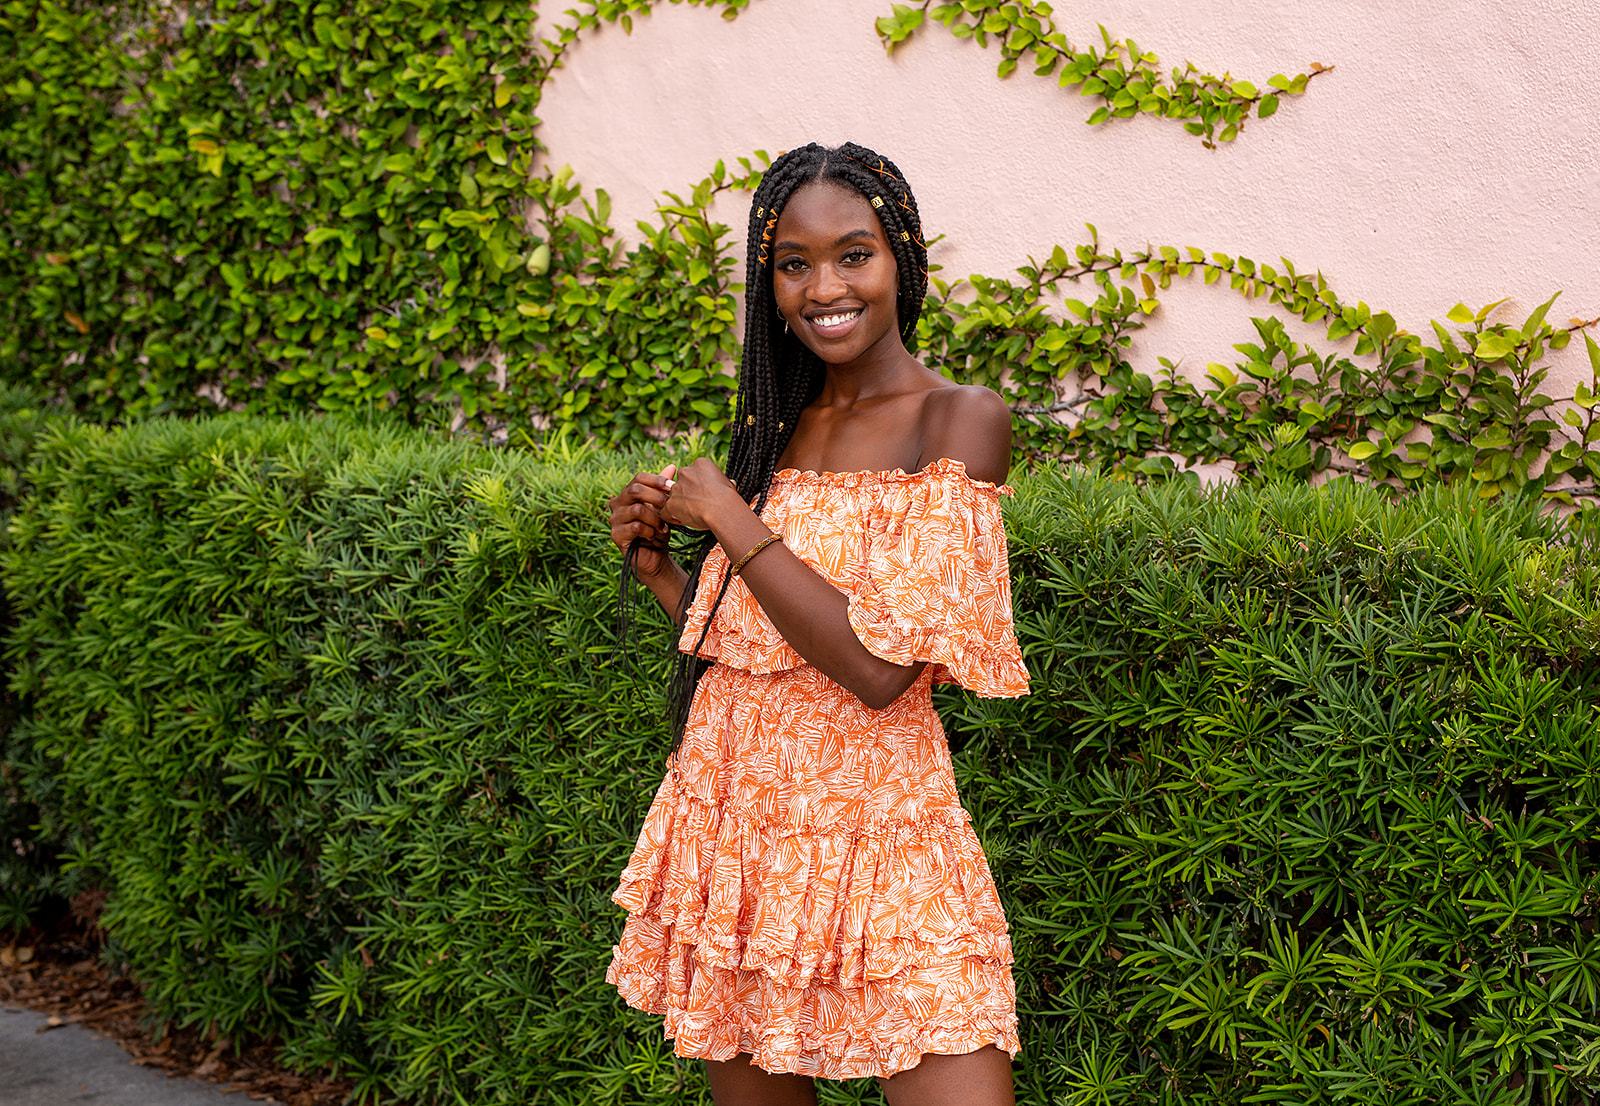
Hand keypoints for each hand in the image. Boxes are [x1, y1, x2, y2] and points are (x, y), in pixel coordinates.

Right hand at [608, 464, 676, 579]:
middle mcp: (617, 504)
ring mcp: (614, 519)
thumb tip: (672, 466)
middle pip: (635, 490)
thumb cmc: (658, 530)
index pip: (638, 478)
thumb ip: (663, 488)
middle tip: (670, 508)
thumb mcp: (664, 507)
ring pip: (637, 509)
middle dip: (656, 498)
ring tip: (663, 528)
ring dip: (655, 519)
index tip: (672, 487)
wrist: (655, 557)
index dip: (656, 480)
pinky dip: (650, 531)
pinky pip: (635, 527)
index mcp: (627, 494)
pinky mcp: (616, 535)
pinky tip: (655, 536)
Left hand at [658, 456, 741, 531]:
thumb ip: (722, 482)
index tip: (704, 494)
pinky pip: (666, 511)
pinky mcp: (671, 503)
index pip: (694, 473)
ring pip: (673, 497)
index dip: (698, 485)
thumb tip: (730, 484)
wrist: (722, 509)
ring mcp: (676, 488)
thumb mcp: (729, 484)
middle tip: (697, 505)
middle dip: (687, 493)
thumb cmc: (729, 498)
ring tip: (692, 515)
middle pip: (682, 483)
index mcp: (701, 464)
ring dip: (680, 505)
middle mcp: (686, 472)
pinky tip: (683, 521)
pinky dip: (672, 517)